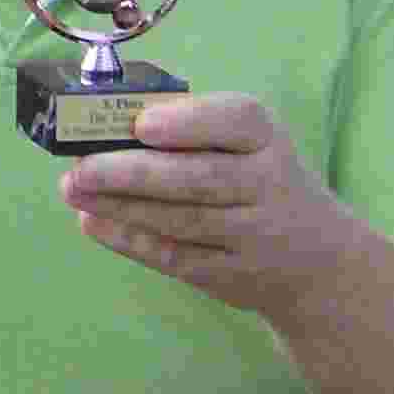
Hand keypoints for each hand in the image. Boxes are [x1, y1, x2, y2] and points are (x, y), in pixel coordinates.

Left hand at [60, 93, 369, 323]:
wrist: (320, 263)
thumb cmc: (262, 182)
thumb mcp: (250, 144)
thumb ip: (193, 127)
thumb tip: (113, 119)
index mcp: (268, 139)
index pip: (237, 121)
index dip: (189, 123)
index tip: (142, 124)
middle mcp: (268, 185)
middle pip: (199, 178)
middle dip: (132, 172)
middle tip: (80, 166)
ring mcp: (253, 235)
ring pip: (182, 220)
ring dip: (120, 205)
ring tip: (73, 188)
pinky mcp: (231, 274)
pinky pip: (176, 257)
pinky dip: (131, 239)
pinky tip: (93, 221)